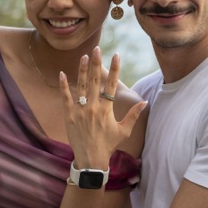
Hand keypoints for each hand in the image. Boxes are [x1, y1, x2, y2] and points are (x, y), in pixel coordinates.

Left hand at [60, 47, 146, 168]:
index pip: (111, 85)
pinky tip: (62, 74)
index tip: (116, 55)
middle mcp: (93, 108)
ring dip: (82, 70)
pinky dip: (64, 86)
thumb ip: (133, 115)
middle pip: (95, 81)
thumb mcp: (124, 131)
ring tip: (83, 56)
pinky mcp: (69, 116)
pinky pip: (65, 98)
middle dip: (96, 63)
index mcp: (106, 110)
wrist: (90, 159)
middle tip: (96, 48)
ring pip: (81, 86)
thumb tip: (144, 102)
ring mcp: (80, 111)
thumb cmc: (108, 145)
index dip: (114, 69)